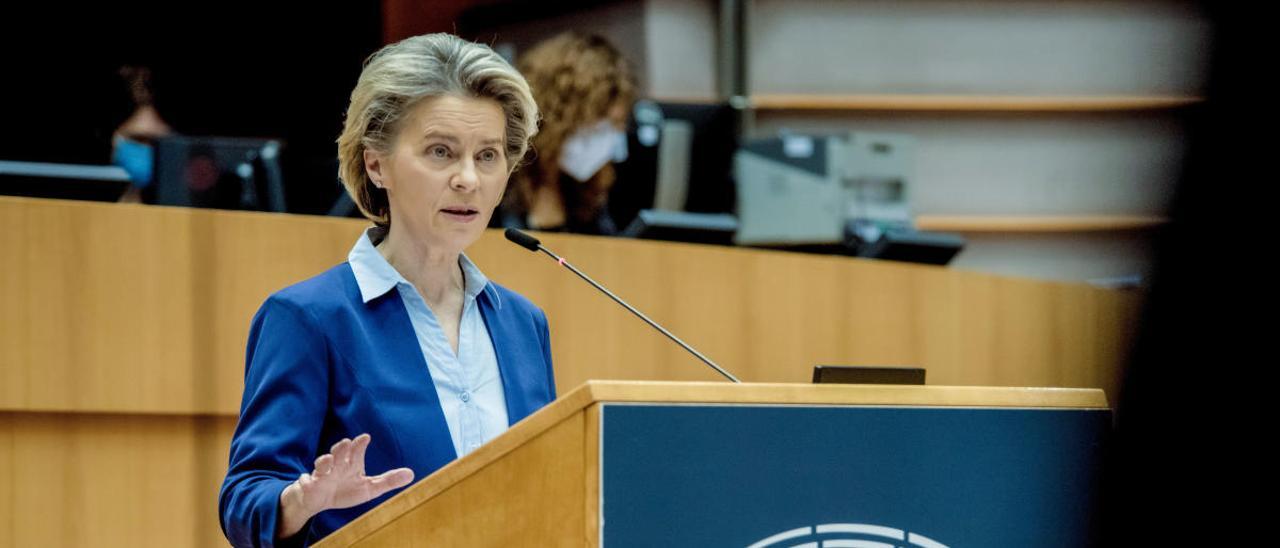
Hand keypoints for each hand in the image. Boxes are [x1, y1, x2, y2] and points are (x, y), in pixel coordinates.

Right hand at [276, 434, 413, 538]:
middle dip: (342, 448)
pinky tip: (310, 478)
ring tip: (328, 458)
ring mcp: (323, 474)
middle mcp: (338, 465)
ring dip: (324, 460)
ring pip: (323, 463)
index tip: (365, 437)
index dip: (359, 444)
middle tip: (346, 442)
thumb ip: (388, 481)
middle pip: (339, 453)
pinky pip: (308, 481)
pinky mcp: (311, 485)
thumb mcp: (369, 488)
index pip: (356, 450)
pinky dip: (308, 480)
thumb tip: (411, 474)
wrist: (319, 500)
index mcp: (352, 463)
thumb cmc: (345, 490)